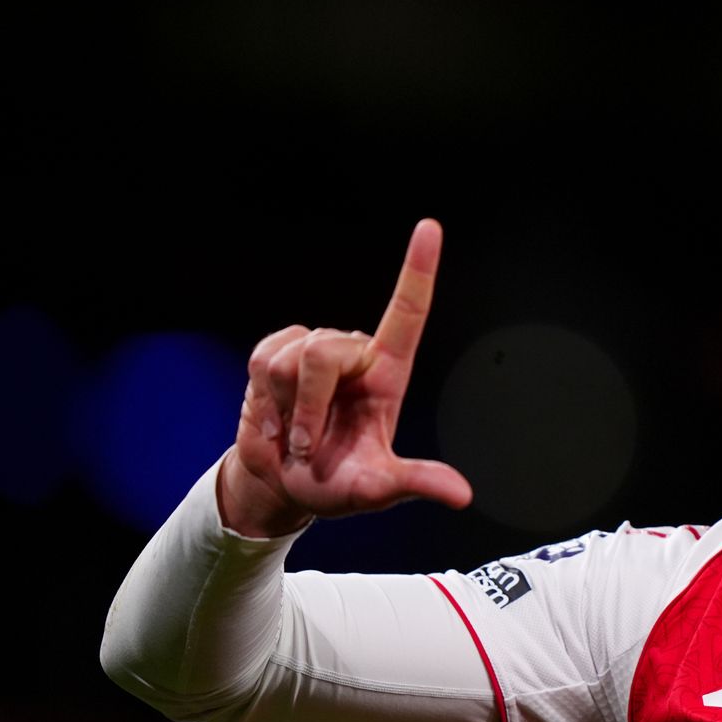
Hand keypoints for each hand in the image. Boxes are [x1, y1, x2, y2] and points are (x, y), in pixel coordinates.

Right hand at [218, 219, 472, 536]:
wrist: (286, 485)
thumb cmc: (340, 485)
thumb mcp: (378, 489)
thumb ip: (416, 483)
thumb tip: (461, 495)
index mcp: (389, 373)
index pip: (408, 312)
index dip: (418, 269)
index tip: (430, 226)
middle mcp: (355, 352)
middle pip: (324, 352)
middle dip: (308, 409)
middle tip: (308, 447)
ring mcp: (314, 348)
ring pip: (286, 359)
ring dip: (284, 409)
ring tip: (295, 433)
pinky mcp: (277, 350)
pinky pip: (260, 359)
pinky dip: (263, 400)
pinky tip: (275, 417)